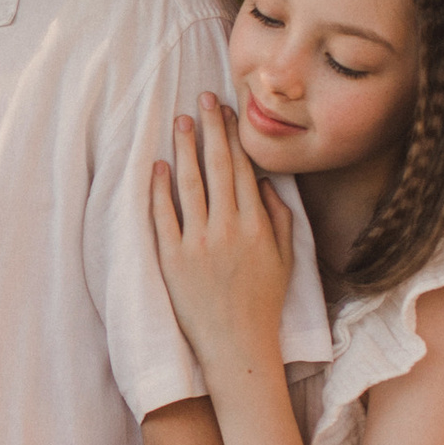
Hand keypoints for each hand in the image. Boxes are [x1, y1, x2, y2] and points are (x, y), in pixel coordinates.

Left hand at [152, 93, 293, 374]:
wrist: (236, 345)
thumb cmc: (262, 302)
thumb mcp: (285, 259)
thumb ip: (278, 218)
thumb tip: (264, 183)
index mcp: (256, 226)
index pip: (243, 170)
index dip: (235, 137)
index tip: (229, 111)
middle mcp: (227, 229)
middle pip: (217, 167)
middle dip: (211, 129)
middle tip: (204, 99)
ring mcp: (198, 243)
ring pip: (189, 184)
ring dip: (184, 149)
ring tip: (181, 121)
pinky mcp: (172, 259)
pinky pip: (163, 215)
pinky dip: (159, 188)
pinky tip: (158, 165)